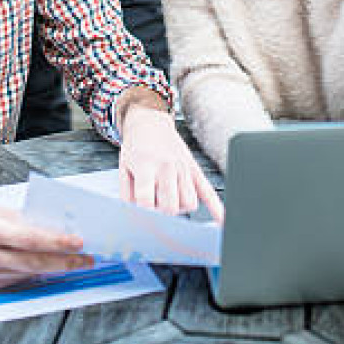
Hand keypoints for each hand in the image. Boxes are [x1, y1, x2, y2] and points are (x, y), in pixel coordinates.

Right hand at [0, 198, 93, 289]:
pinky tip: (50, 265)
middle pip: (34, 262)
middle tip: (87, 259)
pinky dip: (36, 271)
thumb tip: (57, 230)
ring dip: (55, 268)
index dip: (57, 242)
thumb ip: (27, 222)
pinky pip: (18, 278)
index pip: (31, 240)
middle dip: (65, 262)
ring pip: (29, 273)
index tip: (79, 242)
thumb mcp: (0, 211)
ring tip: (76, 261)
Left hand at [117, 92, 224, 222]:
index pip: (146, 201)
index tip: (141, 214)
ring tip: (169, 199)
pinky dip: (216, 208)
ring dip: (179, 208)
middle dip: (162, 212)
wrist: (150, 122)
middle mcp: (168, 166)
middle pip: (171, 206)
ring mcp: (184, 168)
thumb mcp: (122, 168)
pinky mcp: (195, 169)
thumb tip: (136, 218)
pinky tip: (220, 221)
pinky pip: (208, 191)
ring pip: (189, 202)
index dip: (142, 212)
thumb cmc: (136, 147)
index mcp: (147, 165)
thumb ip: (127, 195)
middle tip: (155, 205)